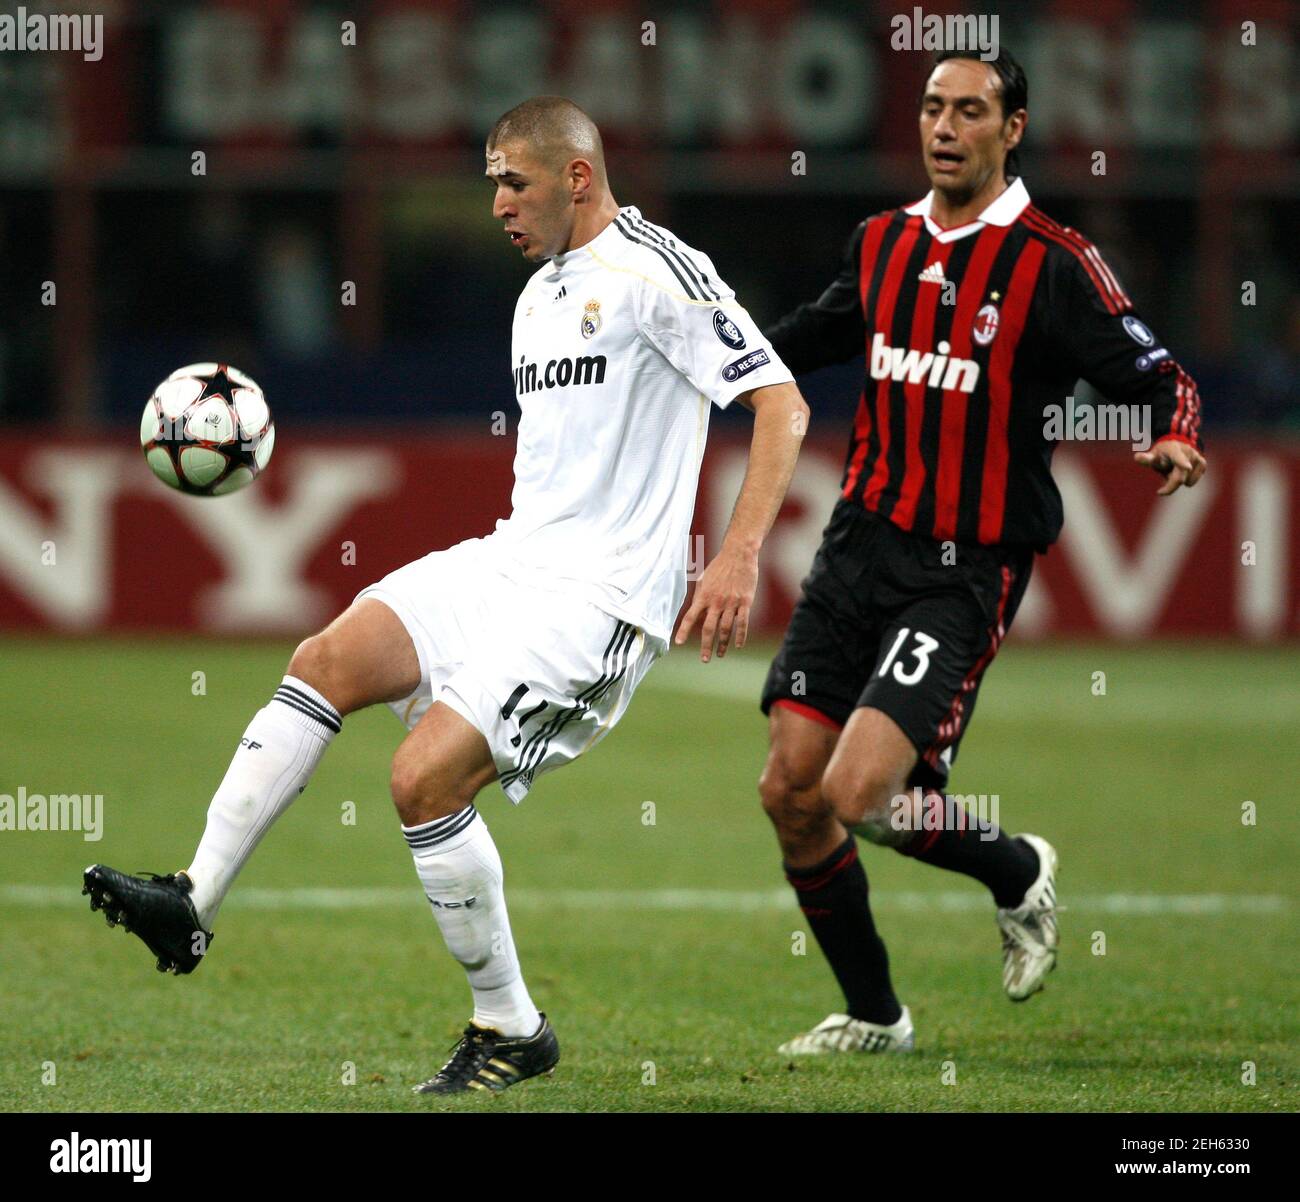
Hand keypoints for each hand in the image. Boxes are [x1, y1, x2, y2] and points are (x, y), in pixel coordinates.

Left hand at [673, 540, 758, 661]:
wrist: (738, 555)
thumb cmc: (719, 566)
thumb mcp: (703, 579)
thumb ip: (699, 596)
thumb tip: (694, 609)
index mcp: (703, 596)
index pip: (690, 616)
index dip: (684, 630)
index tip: (679, 643)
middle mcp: (716, 602)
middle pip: (709, 628)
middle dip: (706, 646)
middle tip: (704, 659)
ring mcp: (731, 603)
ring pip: (726, 629)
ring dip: (723, 644)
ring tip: (720, 655)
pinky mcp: (745, 602)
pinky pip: (742, 622)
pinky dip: (740, 635)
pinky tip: (737, 645)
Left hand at [1133, 437, 1205, 495]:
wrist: (1177, 445)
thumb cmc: (1162, 453)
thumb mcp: (1152, 455)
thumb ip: (1146, 458)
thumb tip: (1137, 457)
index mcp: (1173, 449)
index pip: (1177, 457)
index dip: (1182, 462)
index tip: (1187, 467)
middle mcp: (1187, 451)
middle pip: (1180, 477)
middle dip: (1169, 486)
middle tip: (1160, 491)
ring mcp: (1196, 457)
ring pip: (1186, 481)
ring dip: (1177, 480)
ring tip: (1173, 471)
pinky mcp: (1203, 463)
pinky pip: (1192, 481)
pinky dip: (1186, 480)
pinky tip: (1181, 472)